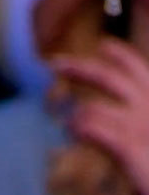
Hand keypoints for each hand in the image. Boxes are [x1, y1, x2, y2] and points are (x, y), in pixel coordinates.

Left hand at [51, 39, 148, 194]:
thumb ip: (138, 121)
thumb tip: (108, 113)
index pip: (142, 70)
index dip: (122, 56)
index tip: (103, 45)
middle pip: (111, 79)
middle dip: (80, 68)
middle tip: (54, 63)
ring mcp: (141, 128)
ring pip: (94, 108)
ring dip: (76, 114)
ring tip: (68, 123)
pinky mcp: (131, 149)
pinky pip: (94, 129)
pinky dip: (80, 126)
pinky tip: (73, 130)